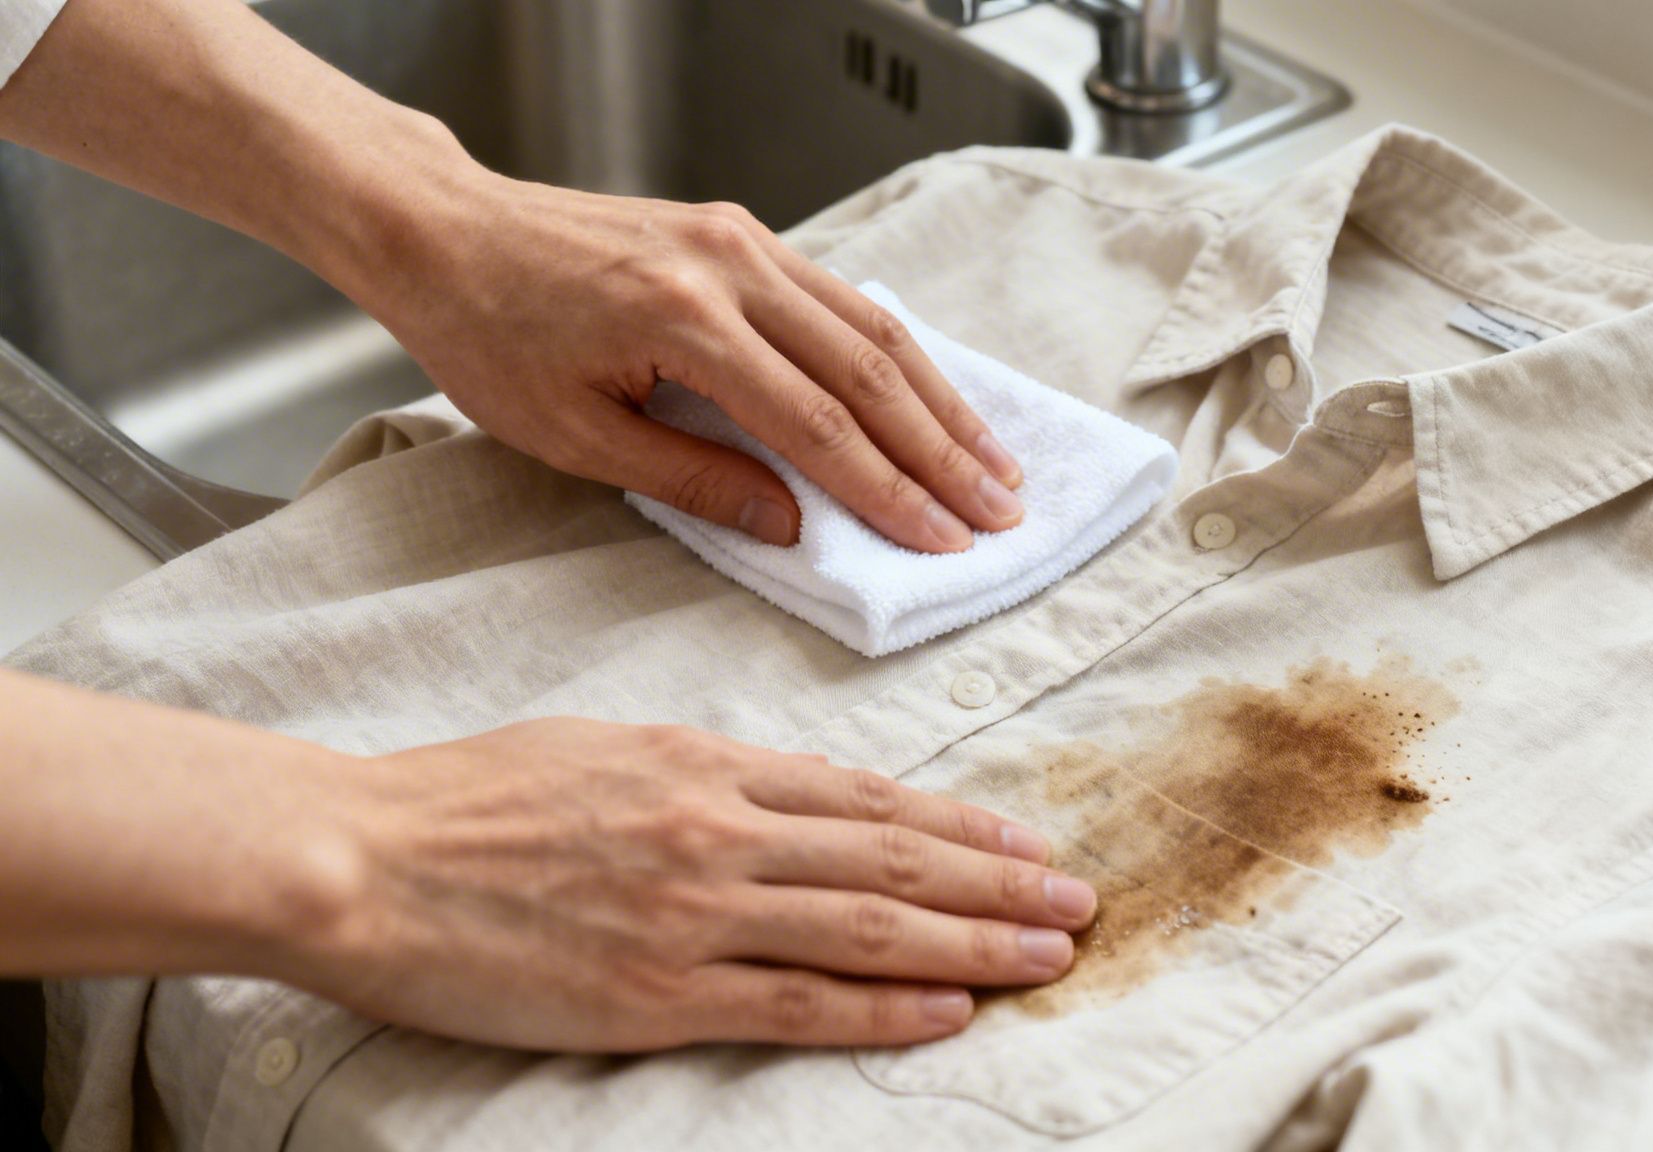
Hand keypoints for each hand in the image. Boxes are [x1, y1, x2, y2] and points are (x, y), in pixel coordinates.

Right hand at [289, 719, 1093, 1050]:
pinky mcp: (656, 993)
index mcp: (705, 763)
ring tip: (1050, 953)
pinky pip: (797, 1001)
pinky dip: (885, 1006)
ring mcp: (694, 913)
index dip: (959, 822)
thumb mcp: (607, 745)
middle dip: (999, 881)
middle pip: (893, 857)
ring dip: (974, 941)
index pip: (866, 797)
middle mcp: (719, 830)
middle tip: (1078, 899)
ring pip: (869, 924)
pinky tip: (949, 1009)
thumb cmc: (473, 798)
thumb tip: (805, 789)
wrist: (363, 857)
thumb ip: (713, 769)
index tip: (1023, 841)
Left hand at [371, 177, 1024, 551]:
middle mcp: (731, 267)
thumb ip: (694, 479)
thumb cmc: (491, 336)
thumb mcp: (575, 436)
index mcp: (684, 322)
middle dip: (942, 451)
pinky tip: (932, 397)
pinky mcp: (742, 233)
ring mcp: (743, 240)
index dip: (887, 490)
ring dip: (940, 399)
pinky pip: (843, 297)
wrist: (448, 232)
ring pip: (873, 325)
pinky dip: (898, 353)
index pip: (816, 423)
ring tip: (995, 462)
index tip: (941, 540)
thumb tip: (794, 527)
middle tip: (999, 512)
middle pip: (868, 369)